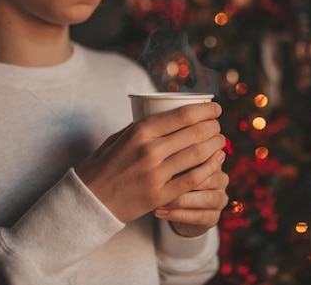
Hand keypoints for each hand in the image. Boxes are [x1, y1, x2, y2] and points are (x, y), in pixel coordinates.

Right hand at [75, 102, 224, 223]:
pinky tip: (218, 160)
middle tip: (217, 126)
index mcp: (140, 132)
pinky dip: (211, 167)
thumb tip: (172, 114)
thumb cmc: (104, 165)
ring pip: (199, 154)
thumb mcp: (119, 137)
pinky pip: (194, 179)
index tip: (215, 109)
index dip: (206, 110)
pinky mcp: (161, 195)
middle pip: (196, 133)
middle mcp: (150, 150)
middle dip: (214, 126)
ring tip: (220, 141)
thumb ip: (144, 127)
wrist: (90, 201)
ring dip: (216, 145)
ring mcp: (156, 174)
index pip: (183, 115)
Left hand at [154, 155, 228, 236]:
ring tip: (160, 200)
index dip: (186, 157)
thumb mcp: (174, 163)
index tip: (163, 158)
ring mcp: (219, 199)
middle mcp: (221, 179)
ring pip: (206, 198)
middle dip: (184, 180)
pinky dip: (177, 215)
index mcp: (214, 160)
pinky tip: (159, 212)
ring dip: (180, 200)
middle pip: (208, 177)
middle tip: (162, 181)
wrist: (179, 208)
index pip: (207, 155)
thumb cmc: (174, 178)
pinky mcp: (213, 218)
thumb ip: (173, 152)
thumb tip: (160, 140)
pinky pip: (198, 216)